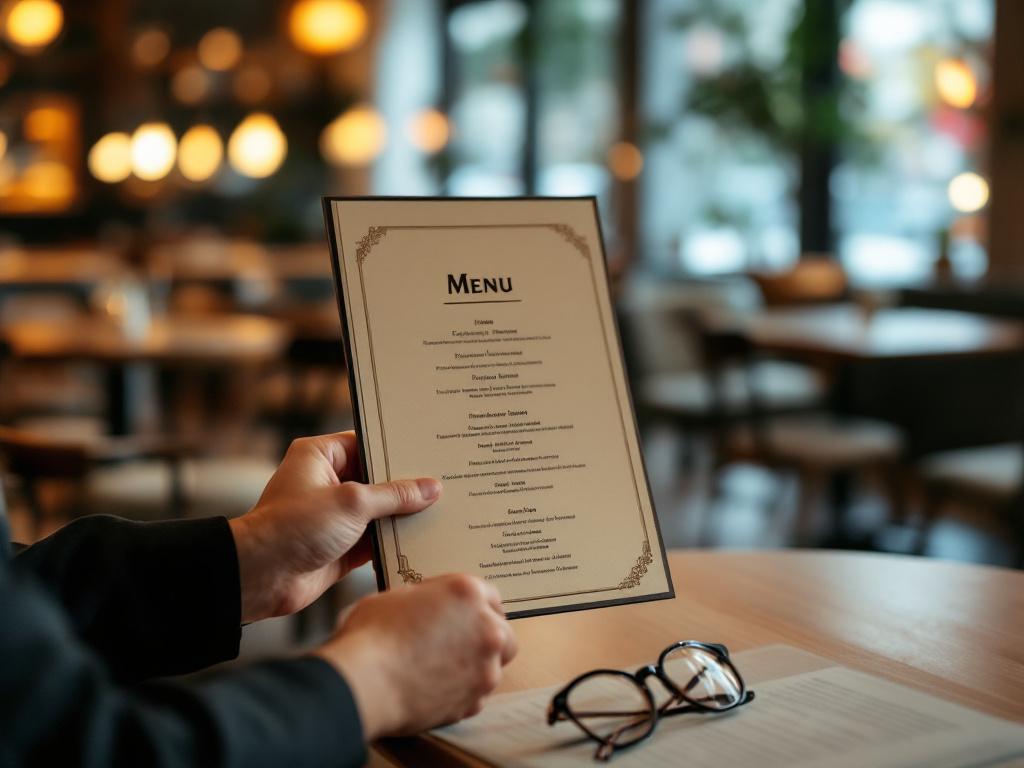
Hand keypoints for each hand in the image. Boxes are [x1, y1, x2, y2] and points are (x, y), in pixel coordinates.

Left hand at [229, 432, 441, 621]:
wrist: (261, 578)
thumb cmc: (293, 528)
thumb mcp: (351, 503)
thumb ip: (394, 495)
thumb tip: (430, 488)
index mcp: (320, 456)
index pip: (367, 443)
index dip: (397, 448)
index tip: (430, 450)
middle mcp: (328, 481)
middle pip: (378, 478)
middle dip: (407, 485)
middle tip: (446, 480)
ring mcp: (335, 515)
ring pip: (380, 510)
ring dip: (404, 515)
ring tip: (445, 509)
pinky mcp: (342, 545)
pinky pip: (376, 538)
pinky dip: (396, 540)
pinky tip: (426, 538)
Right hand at [315, 574, 517, 738]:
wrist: (367, 683)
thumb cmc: (373, 636)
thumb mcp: (397, 596)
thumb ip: (427, 598)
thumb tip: (428, 606)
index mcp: (468, 593)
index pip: (488, 594)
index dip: (470, 604)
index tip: (460, 612)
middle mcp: (486, 629)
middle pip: (501, 630)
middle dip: (484, 635)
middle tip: (458, 640)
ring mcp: (485, 668)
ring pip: (493, 665)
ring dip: (475, 665)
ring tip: (442, 667)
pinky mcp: (474, 701)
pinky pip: (477, 694)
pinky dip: (462, 691)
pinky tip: (437, 688)